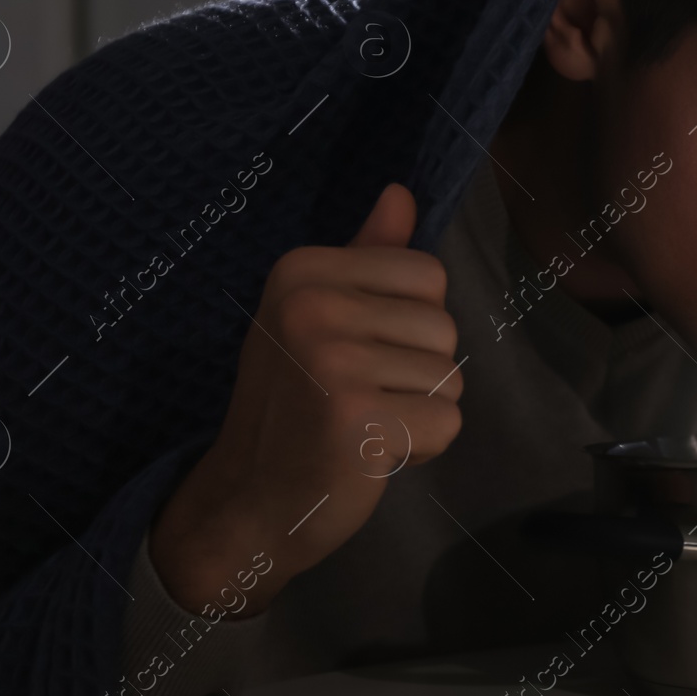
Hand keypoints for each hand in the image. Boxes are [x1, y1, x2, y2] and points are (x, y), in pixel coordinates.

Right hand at [148, 183, 463, 614]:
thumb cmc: (293, 406)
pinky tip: (369, 455)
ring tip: (359, 425)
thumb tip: (401, 193)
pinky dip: (422, 448)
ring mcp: (335, 362)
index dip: (409, 325)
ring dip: (418, 412)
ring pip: (450, 377)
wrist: (247, 502)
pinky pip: (447, 422)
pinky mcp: (359, 420)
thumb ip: (366, 257)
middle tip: (355, 399)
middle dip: (417, 373)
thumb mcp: (316, 317)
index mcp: (301, 270)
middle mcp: (313, 306)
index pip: (428, 274)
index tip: (357, 355)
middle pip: (444, 327)